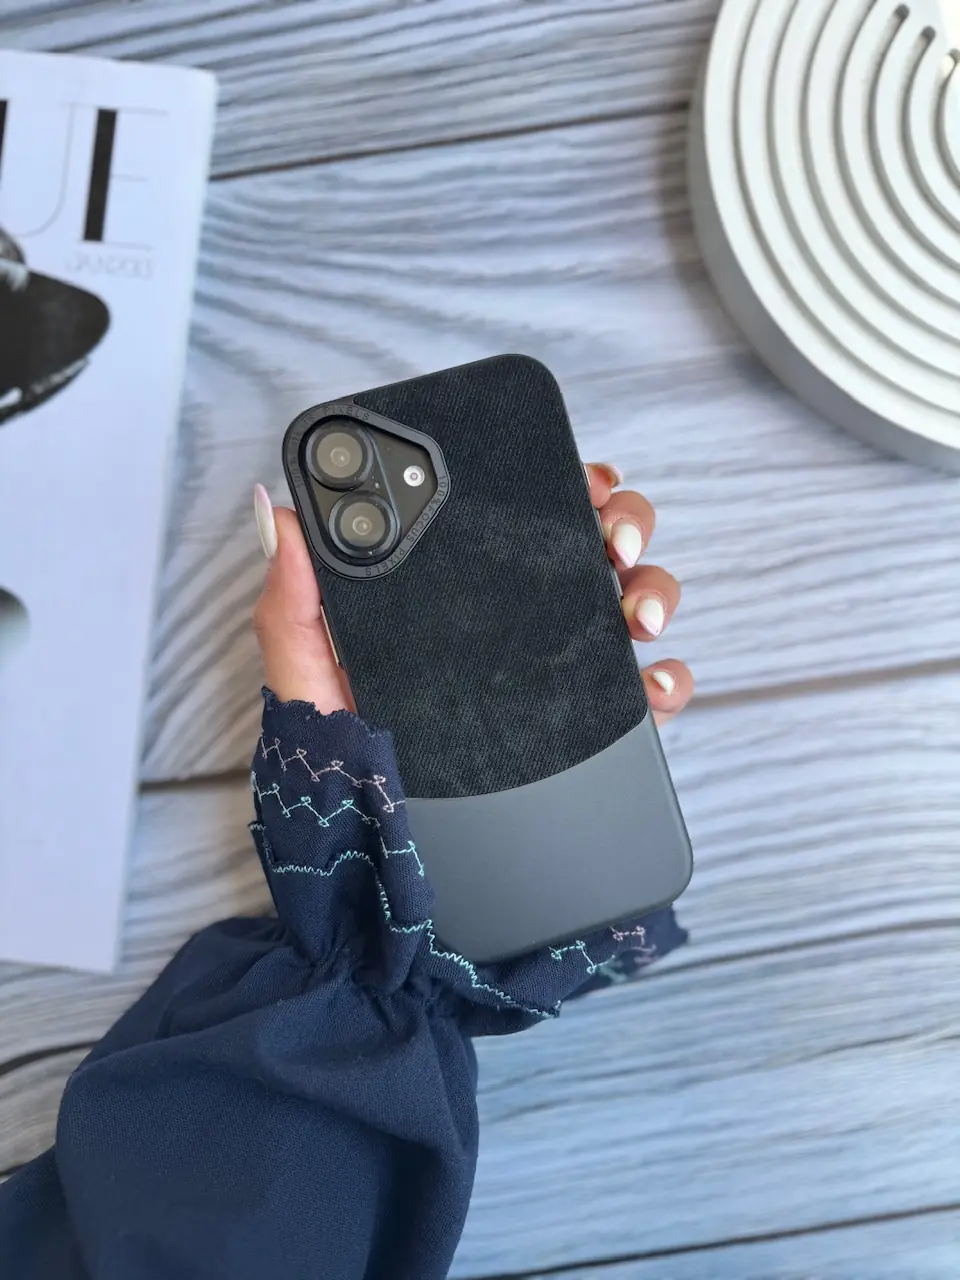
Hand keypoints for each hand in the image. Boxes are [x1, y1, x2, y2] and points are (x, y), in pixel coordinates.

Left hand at [252, 464, 692, 725]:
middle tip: (611, 540)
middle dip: (622, 523)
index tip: (575, 478)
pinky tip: (654, 681)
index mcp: (459, 593)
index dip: (555, 482)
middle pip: (592, 543)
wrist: (374, 848)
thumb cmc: (340, 755)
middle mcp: (517, 623)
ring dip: (653, 589)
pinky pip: (647, 694)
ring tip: (636, 612)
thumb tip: (276, 516)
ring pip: (632, 601)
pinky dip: (667, 680)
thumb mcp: (307, 675)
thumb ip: (293, 601)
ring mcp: (559, 674)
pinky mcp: (588, 731)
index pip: (515, 518)